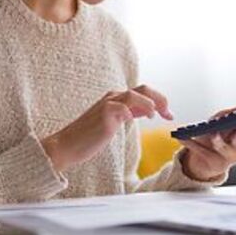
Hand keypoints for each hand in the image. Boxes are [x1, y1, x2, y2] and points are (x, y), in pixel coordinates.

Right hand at [41, 85, 172, 171]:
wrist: (67, 145)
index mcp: (116, 99)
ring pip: (135, 94)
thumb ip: (130, 113)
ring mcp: (107, 104)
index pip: (143, 92)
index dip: (160, 101)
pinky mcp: (104, 114)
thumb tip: (149, 110)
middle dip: (161, 99)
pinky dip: (134, 112)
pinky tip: (140, 119)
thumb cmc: (89, 137)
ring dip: (150, 104)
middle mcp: (112, 98)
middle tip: (169, 113)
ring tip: (156, 116)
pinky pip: (123, 107)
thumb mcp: (114, 123)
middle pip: (143, 89)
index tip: (169, 114)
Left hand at [179, 99, 235, 180]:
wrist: (208, 160)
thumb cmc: (223, 134)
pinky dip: (189, 142)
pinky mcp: (211, 162)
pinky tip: (181, 137)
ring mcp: (226, 157)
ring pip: (221, 146)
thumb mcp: (233, 122)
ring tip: (213, 135)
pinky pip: (199, 151)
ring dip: (217, 140)